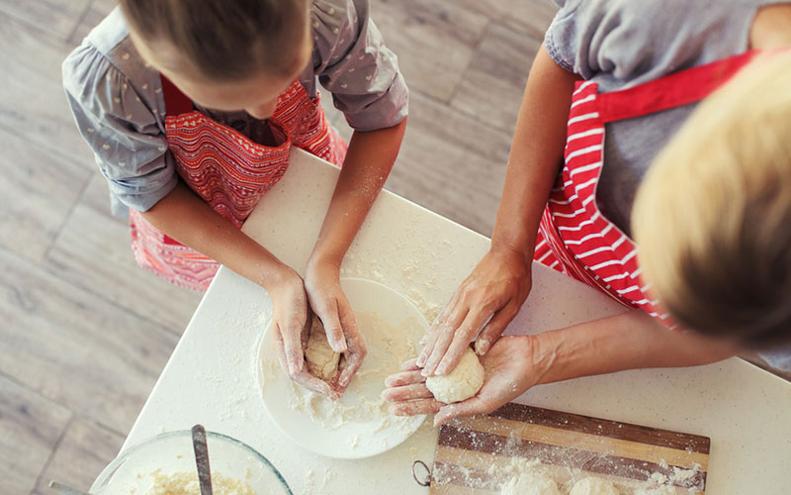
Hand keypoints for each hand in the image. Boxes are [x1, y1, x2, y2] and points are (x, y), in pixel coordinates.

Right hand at [268, 265, 336, 397]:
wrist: (286, 283)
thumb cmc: (288, 302)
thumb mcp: (291, 324)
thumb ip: (293, 348)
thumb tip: (295, 372)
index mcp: (284, 349)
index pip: (299, 375)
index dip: (315, 385)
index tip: (330, 390)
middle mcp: (290, 351)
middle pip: (304, 376)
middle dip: (320, 386)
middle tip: (337, 394)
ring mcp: (296, 345)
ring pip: (309, 369)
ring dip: (322, 379)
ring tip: (337, 386)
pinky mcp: (303, 339)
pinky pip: (313, 358)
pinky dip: (323, 366)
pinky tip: (334, 368)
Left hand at [304, 257, 366, 394]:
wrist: (320, 270)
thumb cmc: (321, 288)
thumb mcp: (325, 308)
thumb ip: (334, 328)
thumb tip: (341, 349)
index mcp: (349, 325)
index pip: (358, 354)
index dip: (351, 371)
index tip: (341, 385)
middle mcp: (349, 328)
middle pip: (355, 357)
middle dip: (347, 375)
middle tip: (336, 391)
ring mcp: (344, 327)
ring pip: (348, 353)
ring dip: (342, 370)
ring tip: (332, 384)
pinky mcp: (337, 325)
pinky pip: (341, 347)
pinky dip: (336, 360)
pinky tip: (326, 365)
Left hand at [383, 336, 543, 425]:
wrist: (526, 359)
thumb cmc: (511, 384)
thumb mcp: (485, 402)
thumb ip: (460, 410)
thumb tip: (435, 420)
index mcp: (460, 399)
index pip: (430, 405)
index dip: (411, 407)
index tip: (393, 409)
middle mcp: (455, 385)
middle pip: (424, 389)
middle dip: (404, 390)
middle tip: (385, 391)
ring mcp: (456, 368)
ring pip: (428, 372)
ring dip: (410, 375)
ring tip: (392, 377)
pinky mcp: (460, 351)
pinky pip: (439, 354)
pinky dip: (426, 357)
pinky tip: (412, 360)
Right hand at [417, 246, 531, 376]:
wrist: (507, 252)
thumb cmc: (515, 278)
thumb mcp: (514, 305)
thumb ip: (497, 327)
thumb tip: (482, 350)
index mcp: (482, 304)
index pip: (463, 335)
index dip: (451, 355)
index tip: (442, 370)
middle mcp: (466, 299)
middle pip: (446, 332)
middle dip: (435, 354)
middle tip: (426, 371)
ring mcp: (459, 295)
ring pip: (440, 323)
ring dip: (430, 344)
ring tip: (421, 360)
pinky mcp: (458, 293)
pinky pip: (443, 314)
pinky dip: (433, 329)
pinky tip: (428, 340)